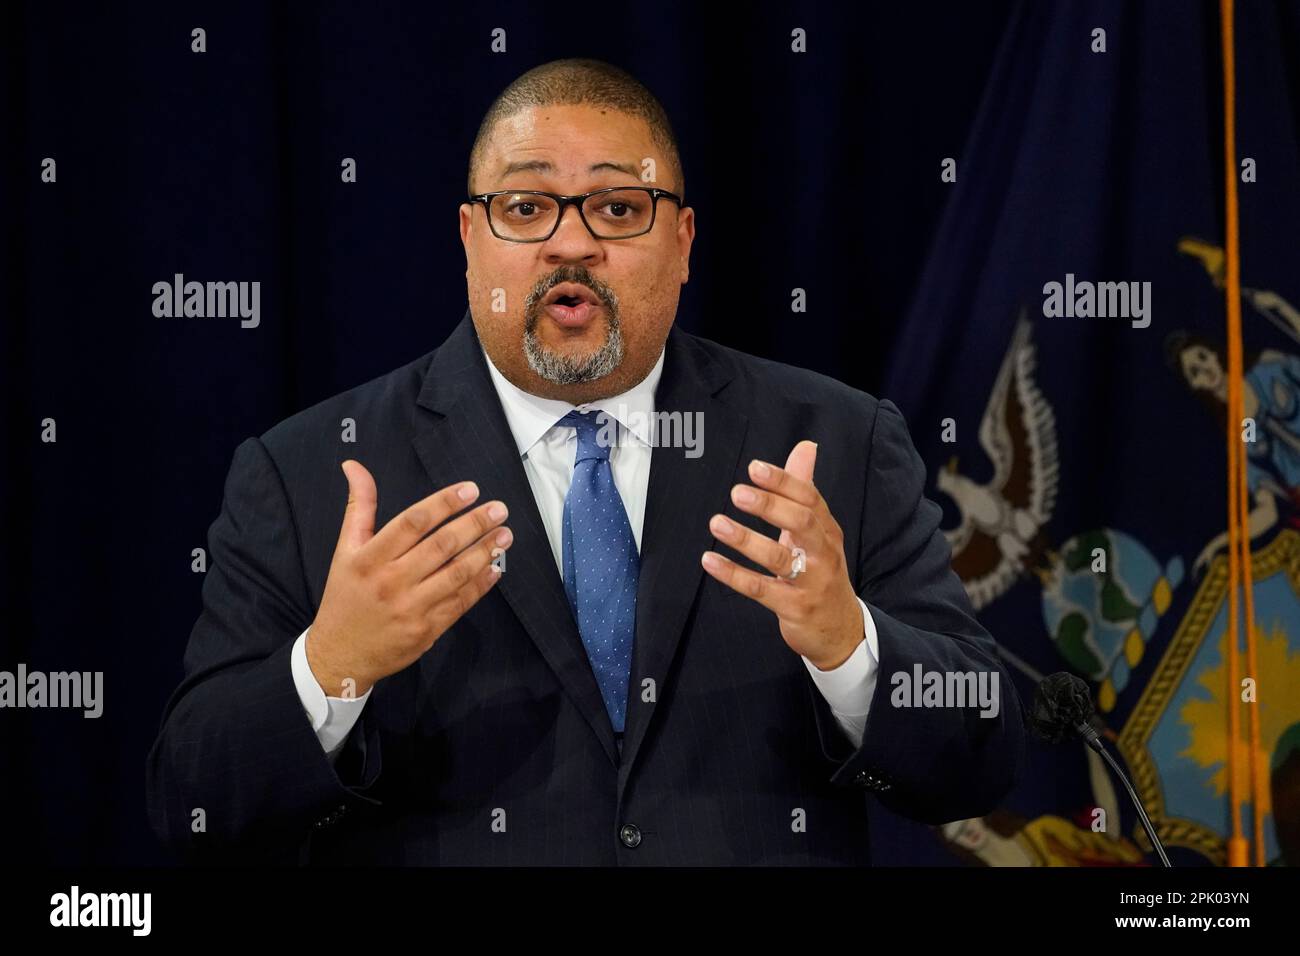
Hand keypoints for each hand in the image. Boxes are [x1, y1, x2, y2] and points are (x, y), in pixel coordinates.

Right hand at [305, 460, 512, 696]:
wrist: (340, 654)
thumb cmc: (345, 596)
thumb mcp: (345, 549)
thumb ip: (359, 507)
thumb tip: (355, 466)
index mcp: (369, 558)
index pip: (413, 522)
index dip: (444, 503)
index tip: (471, 489)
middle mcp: (390, 581)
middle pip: (441, 545)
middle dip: (475, 524)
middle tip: (499, 509)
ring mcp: (410, 608)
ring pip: (456, 574)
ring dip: (485, 551)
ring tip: (504, 534)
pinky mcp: (426, 630)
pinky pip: (460, 602)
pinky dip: (481, 584)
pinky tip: (495, 567)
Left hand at [700, 441, 863, 670]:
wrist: (841, 628)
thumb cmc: (821, 570)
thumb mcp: (817, 531)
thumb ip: (804, 488)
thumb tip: (805, 447)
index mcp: (827, 529)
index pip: (809, 499)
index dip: (783, 481)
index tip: (755, 467)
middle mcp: (823, 553)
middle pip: (801, 523)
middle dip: (769, 506)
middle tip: (737, 492)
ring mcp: (811, 582)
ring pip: (779, 558)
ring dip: (746, 539)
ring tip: (717, 523)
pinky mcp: (795, 607)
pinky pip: (761, 589)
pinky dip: (734, 575)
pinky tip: (710, 561)